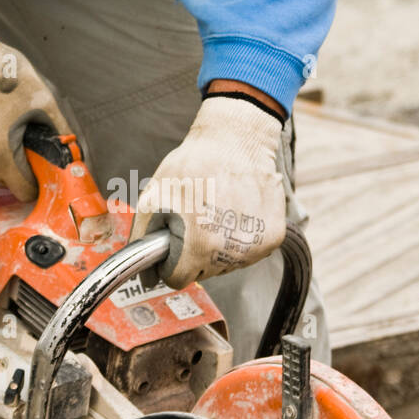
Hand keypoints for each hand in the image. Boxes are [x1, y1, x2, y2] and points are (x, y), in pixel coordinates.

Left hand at [130, 95, 286, 288]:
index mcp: (199, 245)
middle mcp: (231, 251)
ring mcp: (256, 246)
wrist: (236, 140)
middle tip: (197, 219)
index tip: (174, 244)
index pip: (178, 278)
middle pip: (204, 272)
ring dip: (220, 244)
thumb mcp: (154, 196)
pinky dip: (242, 235)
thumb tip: (145, 274)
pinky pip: (250, 250)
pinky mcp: (274, 237)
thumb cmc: (193, 164)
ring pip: (228, 263)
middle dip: (195, 252)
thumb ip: (144, 238)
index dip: (170, 261)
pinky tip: (236, 210)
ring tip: (217, 211)